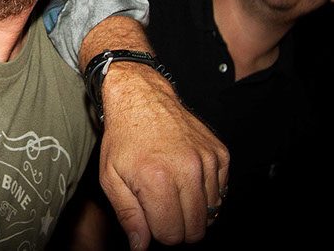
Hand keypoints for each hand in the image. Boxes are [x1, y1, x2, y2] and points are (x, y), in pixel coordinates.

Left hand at [98, 62, 228, 248]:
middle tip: (161, 206)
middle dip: (177, 225)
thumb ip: (128, 215)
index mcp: (157, 178)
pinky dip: (206, 192)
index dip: (158, 231)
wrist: (142, 98)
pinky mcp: (220, 153)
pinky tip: (186, 177)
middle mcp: (187, 169)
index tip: (149, 215)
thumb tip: (141, 246)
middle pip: (195, 229)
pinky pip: (222, 192)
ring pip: (212, 213)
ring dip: (193, 209)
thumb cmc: (124, 137)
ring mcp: (207, 160)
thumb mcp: (111, 177)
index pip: (171, 234)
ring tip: (172, 188)